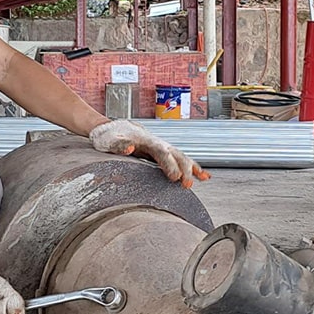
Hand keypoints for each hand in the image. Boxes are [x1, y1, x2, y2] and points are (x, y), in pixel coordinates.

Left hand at [89, 119, 209, 187]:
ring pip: (182, 156)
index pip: (161, 153)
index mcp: (146, 141)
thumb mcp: (109, 142)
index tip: (175, 177)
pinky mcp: (164, 154)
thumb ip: (119, 145)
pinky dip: (193, 167)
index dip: (169, 165)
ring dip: (192, 168)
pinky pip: (181, 160)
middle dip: (184, 169)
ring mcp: (163, 147)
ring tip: (203, 179)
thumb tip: (130, 148)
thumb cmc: (110, 137)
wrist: (114, 129)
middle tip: (187, 185)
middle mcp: (158, 143)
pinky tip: (204, 176)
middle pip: (175, 155)